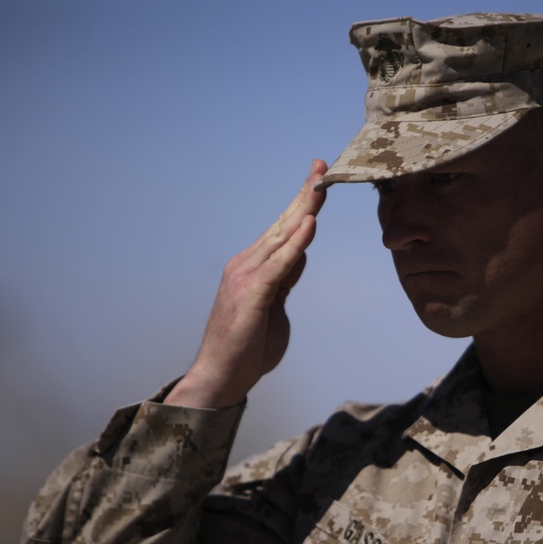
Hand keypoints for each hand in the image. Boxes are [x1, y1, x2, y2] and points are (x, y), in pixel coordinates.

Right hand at [165, 159, 327, 408]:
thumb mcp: (274, 306)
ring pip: (282, 237)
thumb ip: (284, 280)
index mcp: (252, 267)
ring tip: (321, 187)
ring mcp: (246, 278)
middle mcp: (246, 265)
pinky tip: (310, 226)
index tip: (318, 179)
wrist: (221, 377)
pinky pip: (280, 264)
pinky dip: (296, 244)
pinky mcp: (252, 295)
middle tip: (321, 166)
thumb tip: (299, 255)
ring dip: (303, 211)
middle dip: (304, 195)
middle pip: (282, 224)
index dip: (300, 203)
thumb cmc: (246, 346)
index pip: (282, 228)